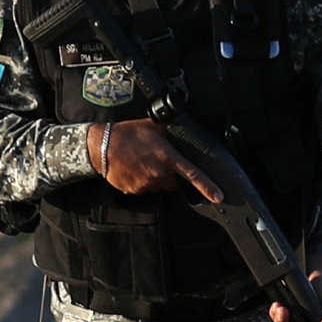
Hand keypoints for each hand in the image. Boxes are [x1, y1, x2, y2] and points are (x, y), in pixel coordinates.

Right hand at [93, 119, 219, 201]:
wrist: (102, 146)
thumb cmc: (127, 134)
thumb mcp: (153, 126)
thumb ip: (170, 130)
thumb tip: (180, 126)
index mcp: (168, 157)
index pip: (193, 174)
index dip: (208, 187)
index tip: (218, 196)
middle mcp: (159, 173)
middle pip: (172, 182)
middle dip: (167, 174)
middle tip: (155, 161)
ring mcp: (146, 184)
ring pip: (157, 186)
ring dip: (153, 178)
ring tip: (140, 163)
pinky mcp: (135, 190)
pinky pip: (143, 189)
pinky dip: (140, 181)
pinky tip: (132, 169)